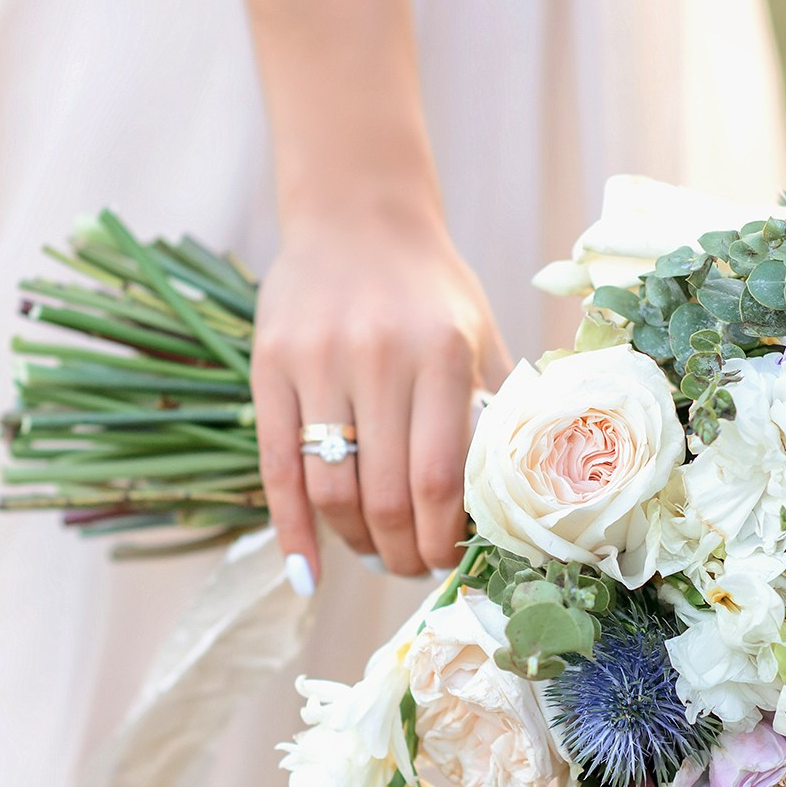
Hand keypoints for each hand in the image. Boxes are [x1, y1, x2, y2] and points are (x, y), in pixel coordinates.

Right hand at [251, 206, 507, 587]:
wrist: (357, 214)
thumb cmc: (429, 291)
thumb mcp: (479, 338)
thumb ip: (496, 413)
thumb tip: (516, 507)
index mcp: (444, 354)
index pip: (440, 481)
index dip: (443, 539)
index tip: (448, 559)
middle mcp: (379, 356)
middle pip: (385, 496)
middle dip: (401, 553)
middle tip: (411, 566)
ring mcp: (318, 361)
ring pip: (331, 489)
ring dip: (355, 543)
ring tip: (374, 552)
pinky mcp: (269, 366)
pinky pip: (277, 468)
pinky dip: (293, 531)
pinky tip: (307, 572)